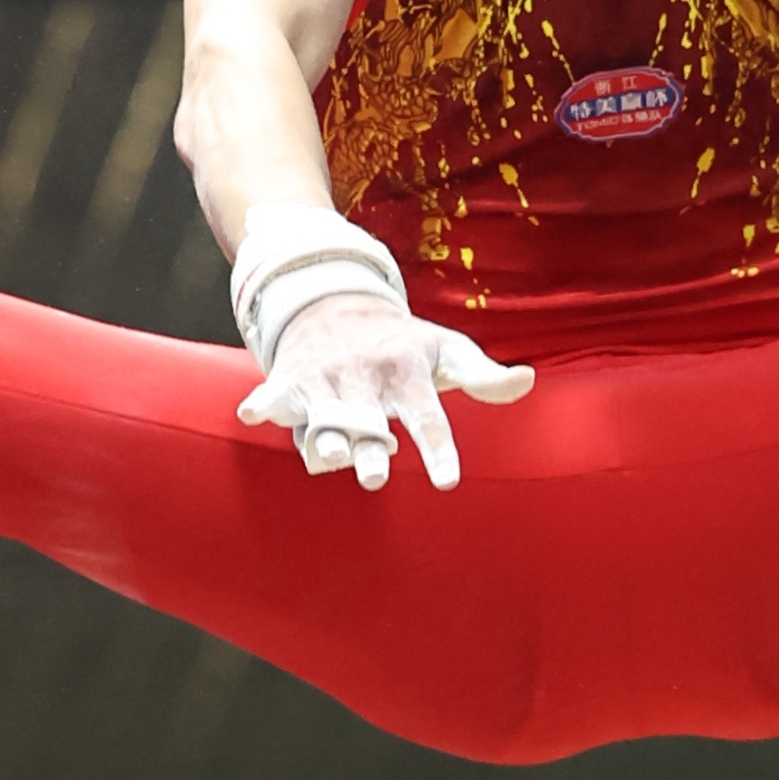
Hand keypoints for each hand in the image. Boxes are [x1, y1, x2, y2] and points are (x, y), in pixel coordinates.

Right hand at [235, 286, 532, 490]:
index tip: (447, 481)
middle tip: (376, 477)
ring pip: (323, 416)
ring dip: (322, 437)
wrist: (336, 297)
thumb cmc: (401, 341)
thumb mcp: (446, 349)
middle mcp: (366, 376)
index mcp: (408, 372)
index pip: (428, 416)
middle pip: (369, 421)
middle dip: (371, 448)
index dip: (437, 448)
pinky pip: (274, 392)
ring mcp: (326, 377)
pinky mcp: (291, 378)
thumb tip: (526, 381)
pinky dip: (262, 402)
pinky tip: (252, 414)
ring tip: (327, 458)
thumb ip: (484, 375)